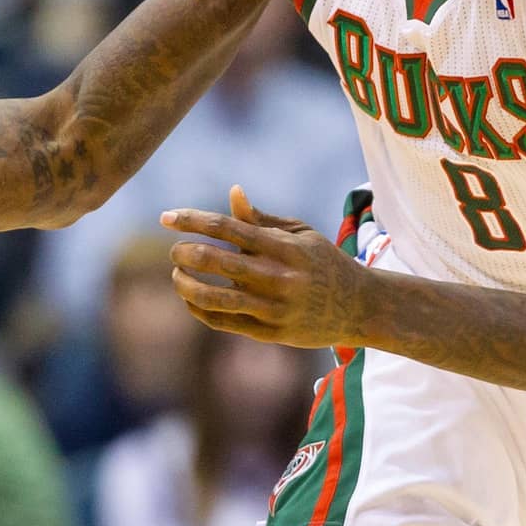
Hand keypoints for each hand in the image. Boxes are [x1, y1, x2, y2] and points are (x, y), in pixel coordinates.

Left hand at [162, 185, 369, 348]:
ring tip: (177, 274)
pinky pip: (223, 322)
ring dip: (186, 285)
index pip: (227, 228)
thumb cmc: (324, 262)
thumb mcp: (300, 234)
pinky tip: (191, 299)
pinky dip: (199, 309)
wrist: (358, 307)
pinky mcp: (270, 333)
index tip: (166, 217)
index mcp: (282, 247)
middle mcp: (276, 277)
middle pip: (216, 261)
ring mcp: (273, 308)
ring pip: (214, 298)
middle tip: (174, 249)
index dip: (192, 221)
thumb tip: (233, 193)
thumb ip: (261, 219)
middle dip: (184, 252)